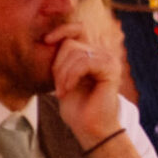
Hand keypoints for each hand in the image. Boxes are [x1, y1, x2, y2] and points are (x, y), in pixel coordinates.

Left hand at [47, 25, 122, 148]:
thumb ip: (63, 58)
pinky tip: (68, 90)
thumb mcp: (64, 77)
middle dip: (57, 65)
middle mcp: (104, 54)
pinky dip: (71, 77)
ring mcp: (109, 61)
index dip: (62, 30)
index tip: (46, 41)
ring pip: (76, 54)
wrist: (90, 128)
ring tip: (63, 91)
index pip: (78, 29)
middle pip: (70, 44)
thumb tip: (49, 38)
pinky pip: (84, 63)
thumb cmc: (76, 106)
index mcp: (94, 54)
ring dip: (63, 75)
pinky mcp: (111, 70)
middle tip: (58, 86)